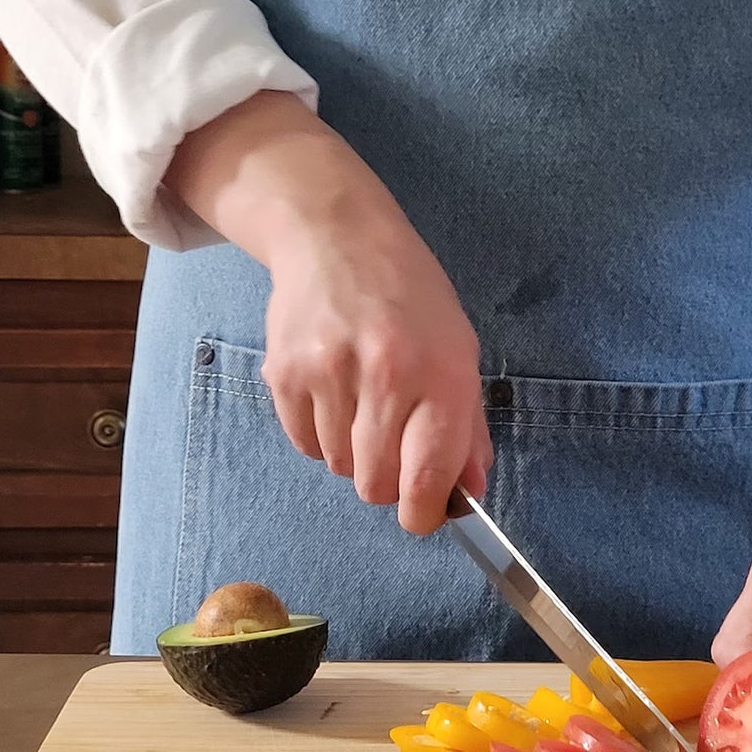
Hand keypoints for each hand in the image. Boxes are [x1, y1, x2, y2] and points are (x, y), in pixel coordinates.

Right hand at [166, 91, 491, 533]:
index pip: (427, 476)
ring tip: (362, 402)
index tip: (423, 514)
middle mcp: (384, 375)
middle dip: (387, 482)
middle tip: (393, 448)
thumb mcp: (458, 350)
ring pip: (338, 467)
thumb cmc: (409, 297)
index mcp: (440, 373)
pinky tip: (334, 392)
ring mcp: (327, 374)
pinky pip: (304, 444)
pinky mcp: (283, 374)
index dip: (424, 513)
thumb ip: (466, 428)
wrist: (336, 237)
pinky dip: (321, 434)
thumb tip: (468, 492)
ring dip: (353, 452)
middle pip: (375, 485)